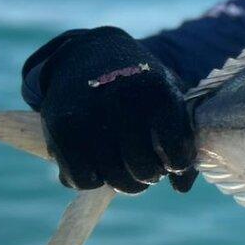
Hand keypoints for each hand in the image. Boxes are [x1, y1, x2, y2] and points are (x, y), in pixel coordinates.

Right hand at [36, 27, 197, 194]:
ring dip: (122, 181)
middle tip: (144, 162)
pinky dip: (91, 179)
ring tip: (123, 162)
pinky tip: (97, 161)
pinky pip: (81, 181)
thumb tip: (181, 189)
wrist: (89, 55)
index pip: (177, 153)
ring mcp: (88, 117)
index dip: (177, 162)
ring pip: (113, 181)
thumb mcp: (169, 98)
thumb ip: (183, 141)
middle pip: (144, 171)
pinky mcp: (60, 130)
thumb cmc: (139, 85)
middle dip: (149, 174)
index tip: (171, 156)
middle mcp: (122, 103)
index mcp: (158, 93)